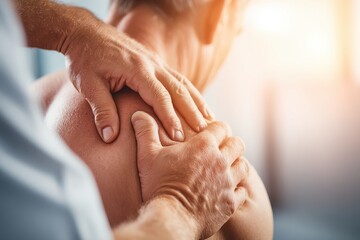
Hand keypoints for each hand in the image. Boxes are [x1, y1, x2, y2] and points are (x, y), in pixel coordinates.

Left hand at [60, 7, 209, 142]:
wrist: (86, 32)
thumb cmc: (85, 58)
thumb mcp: (88, 85)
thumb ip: (101, 111)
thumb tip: (109, 137)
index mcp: (137, 69)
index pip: (160, 97)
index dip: (171, 118)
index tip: (179, 137)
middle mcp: (151, 64)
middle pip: (179, 90)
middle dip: (192, 111)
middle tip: (205, 131)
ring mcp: (155, 61)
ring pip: (182, 82)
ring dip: (197, 101)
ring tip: (209, 118)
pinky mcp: (154, 62)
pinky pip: (177, 78)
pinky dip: (189, 92)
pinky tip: (196, 102)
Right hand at [131, 111, 248, 237]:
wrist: (171, 218)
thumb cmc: (159, 184)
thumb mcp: (148, 155)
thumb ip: (146, 132)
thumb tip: (139, 114)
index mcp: (204, 146)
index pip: (222, 127)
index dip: (217, 128)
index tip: (211, 134)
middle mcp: (220, 162)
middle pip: (238, 144)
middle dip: (231, 144)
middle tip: (221, 150)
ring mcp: (228, 183)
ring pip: (244, 166)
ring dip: (237, 165)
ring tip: (226, 169)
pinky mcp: (231, 203)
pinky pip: (243, 190)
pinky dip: (238, 189)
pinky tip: (228, 190)